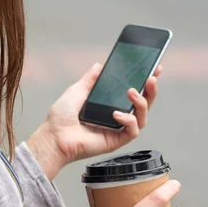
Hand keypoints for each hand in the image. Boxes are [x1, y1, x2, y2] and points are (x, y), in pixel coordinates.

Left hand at [27, 63, 160, 179]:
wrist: (54, 137)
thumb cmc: (61, 118)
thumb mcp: (76, 91)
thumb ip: (90, 79)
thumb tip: (100, 65)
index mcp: (108, 104)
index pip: (133, 92)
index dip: (145, 81)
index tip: (154, 68)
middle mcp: (116, 117)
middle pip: (143, 104)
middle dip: (151, 90)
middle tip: (151, 78)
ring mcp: (117, 129)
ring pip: (142, 117)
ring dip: (141, 103)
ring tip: (132, 92)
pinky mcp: (116, 141)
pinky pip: (133, 131)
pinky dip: (128, 120)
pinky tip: (117, 114)